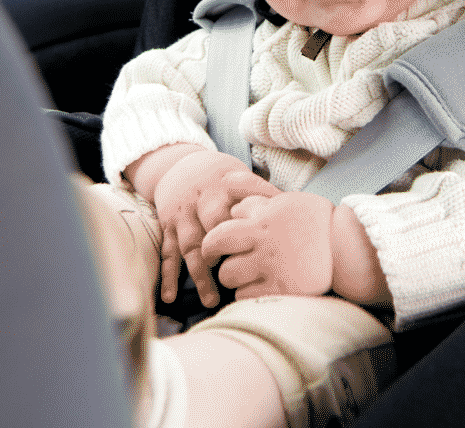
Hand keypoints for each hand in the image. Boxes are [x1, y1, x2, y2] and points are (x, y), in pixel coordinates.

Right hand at [152, 149, 279, 307]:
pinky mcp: (169, 227)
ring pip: (191, 245)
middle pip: (213, 221)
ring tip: (212, 300)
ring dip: (200, 274)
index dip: (254, 211)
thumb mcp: (239, 176)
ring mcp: (184, 215)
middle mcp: (202, 199)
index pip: (242, 194)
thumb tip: (296, 212)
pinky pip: (168, 253)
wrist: (178, 165)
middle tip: (240, 273)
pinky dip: (168, 275)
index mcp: (225, 185)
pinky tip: (170, 297)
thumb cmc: (220, 178)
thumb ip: (262, 195)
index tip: (268, 233)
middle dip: (225, 246)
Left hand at [201, 191, 334, 299]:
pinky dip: (247, 292)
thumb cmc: (314, 221)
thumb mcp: (285, 200)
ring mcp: (271, 266)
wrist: (345, 246)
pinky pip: (244, 296)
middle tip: (221, 259)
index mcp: (263, 217)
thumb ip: (255, 197)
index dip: (215, 238)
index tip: (217, 245)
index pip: (222, 228)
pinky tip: (259, 286)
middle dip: (215, 256)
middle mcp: (264, 241)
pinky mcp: (281, 288)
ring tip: (246, 273)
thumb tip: (228, 194)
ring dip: (232, 276)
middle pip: (216, 249)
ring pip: (228, 276)